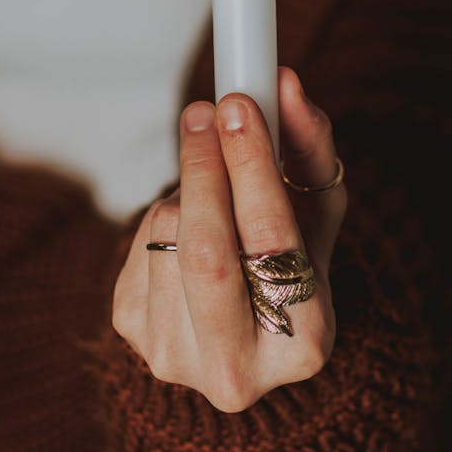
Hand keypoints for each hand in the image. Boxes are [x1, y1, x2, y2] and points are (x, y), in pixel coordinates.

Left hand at [112, 67, 346, 411]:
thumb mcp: (317, 209)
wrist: (249, 325)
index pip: (270, 243)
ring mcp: (176, 357)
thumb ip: (308, 145)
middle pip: (206, 251)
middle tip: (207, 112)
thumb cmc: (292, 260)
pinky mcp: (134, 334)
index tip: (238, 105)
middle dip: (204, 168)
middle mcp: (238, 369)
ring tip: (214, 189)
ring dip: (188, 191)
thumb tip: (282, 83)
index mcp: (304, 344)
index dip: (251, 167)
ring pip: (167, 237)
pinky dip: (165, 215)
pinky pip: (140, 245)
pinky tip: (191, 226)